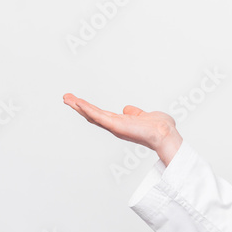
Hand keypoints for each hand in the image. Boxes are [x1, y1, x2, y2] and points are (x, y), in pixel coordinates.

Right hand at [63, 93, 182, 165]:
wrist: (165, 133)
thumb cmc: (160, 128)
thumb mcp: (144, 116)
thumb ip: (135, 113)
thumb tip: (127, 109)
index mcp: (121, 123)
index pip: (102, 115)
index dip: (89, 109)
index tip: (78, 101)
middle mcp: (116, 126)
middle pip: (92, 115)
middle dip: (78, 107)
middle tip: (66, 98)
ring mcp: (114, 126)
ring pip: (92, 115)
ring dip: (79, 106)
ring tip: (66, 98)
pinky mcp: (116, 125)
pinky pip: (99, 116)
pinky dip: (88, 109)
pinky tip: (78, 102)